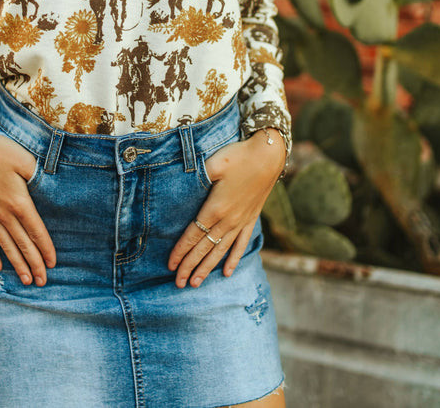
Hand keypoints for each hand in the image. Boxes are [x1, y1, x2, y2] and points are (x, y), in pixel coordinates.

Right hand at [0, 107, 55, 285]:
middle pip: (23, 244)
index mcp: (19, 202)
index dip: (46, 249)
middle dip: (34, 264)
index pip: (37, 231)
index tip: (53, 264)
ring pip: (6, 245)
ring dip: (17, 264)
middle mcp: (4, 214)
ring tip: (26, 281)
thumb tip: (52, 185)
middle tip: (43, 282)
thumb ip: (40, 175)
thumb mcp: (25, 160)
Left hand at [167, 130, 285, 287]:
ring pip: (221, 250)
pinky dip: (233, 259)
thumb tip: (178, 182)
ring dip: (207, 268)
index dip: (181, 251)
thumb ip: (195, 177)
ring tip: (196, 283)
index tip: (170, 265)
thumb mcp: (213, 164)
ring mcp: (241, 221)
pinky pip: (241, 244)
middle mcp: (228, 220)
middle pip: (204, 248)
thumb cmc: (238, 157)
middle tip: (178, 284)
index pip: (193, 235)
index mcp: (215, 208)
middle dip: (190, 266)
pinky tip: (227, 272)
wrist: (269, 155)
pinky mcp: (251, 218)